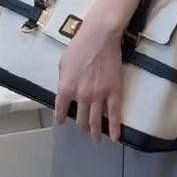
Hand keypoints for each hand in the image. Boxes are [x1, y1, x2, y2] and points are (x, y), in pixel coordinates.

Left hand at [55, 15, 123, 144]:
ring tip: (96, 139)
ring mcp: (99, 96)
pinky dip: (115, 128)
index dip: (61, 117)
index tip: (62, 121)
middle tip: (83, 129)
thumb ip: (64, 80)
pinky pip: (114, 115)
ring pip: (96, 121)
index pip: (61, 110)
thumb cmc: (79, 45)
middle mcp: (81, 97)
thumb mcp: (63, 63)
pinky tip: (115, 137)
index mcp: (66, 89)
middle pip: (80, 118)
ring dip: (95, 132)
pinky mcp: (114, 92)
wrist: (100, 36)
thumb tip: (66, 90)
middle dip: (81, 125)